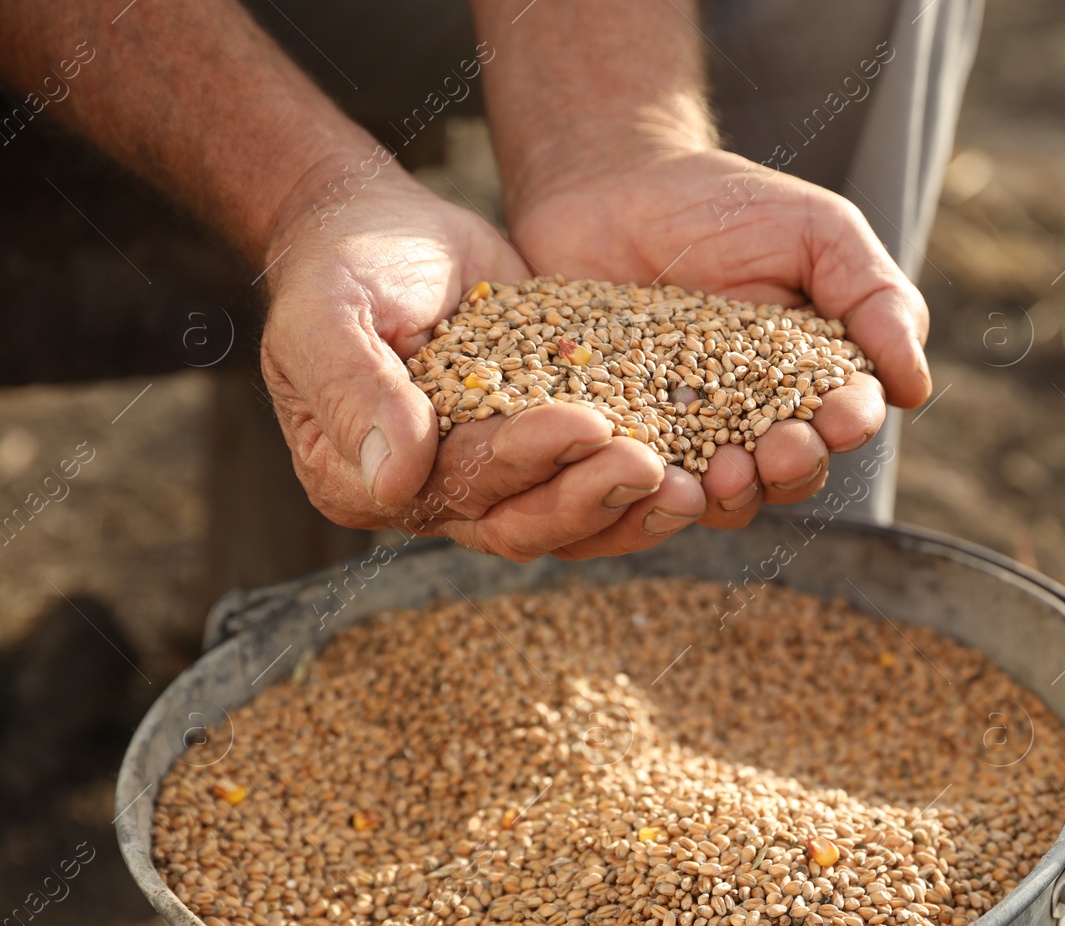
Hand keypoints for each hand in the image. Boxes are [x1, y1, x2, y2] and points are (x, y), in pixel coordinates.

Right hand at [259, 171, 705, 559]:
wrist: (382, 233)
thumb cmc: (340, 266)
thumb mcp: (327, 311)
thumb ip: (352, 388)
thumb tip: (394, 478)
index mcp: (363, 481)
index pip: (457, 487)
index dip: (522, 461)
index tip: (581, 421)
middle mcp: (430, 499)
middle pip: (520, 522)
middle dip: (589, 495)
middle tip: (650, 464)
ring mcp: (492, 482)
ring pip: (568, 519)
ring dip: (629, 508)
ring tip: (696, 484)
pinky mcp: (543, 454)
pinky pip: (596, 484)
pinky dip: (647, 482)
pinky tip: (705, 466)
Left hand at [504, 146, 932, 526]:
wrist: (608, 187)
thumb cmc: (724, 204)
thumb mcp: (819, 231)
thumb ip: (877, 299)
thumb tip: (914, 387)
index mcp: (815, 375)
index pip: (845, 418)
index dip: (848, 425)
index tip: (838, 419)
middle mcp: (758, 417)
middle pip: (791, 471)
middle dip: (793, 468)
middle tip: (777, 450)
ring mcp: (689, 433)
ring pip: (725, 495)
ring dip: (733, 496)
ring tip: (720, 474)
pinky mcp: (626, 439)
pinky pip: (644, 486)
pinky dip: (653, 493)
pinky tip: (651, 471)